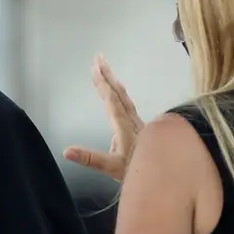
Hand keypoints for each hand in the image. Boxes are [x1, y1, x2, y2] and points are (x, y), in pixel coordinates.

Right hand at [63, 54, 143, 181]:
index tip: (94, 68)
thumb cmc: (138, 171)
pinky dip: (121, 94)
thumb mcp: (112, 167)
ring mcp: (138, 124)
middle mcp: (132, 121)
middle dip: (108, 75)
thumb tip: (66, 151)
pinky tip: (119, 95)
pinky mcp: (141, 128)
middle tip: (99, 58)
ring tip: (106, 70)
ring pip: (125, 98)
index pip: (111, 101)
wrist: (168, 175)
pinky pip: (128, 105)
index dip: (102, 84)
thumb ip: (90, 159)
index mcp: (123, 127)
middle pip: (119, 94)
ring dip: (114, 82)